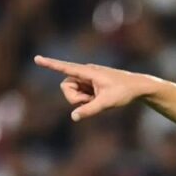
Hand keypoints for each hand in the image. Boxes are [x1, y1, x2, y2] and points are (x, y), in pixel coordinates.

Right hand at [34, 55, 153, 120]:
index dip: (50, 64)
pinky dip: (87, 99)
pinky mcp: (91, 84)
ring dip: (82, 99)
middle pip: (66, 86)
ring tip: (98, 99)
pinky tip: (100, 98)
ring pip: (73, 91)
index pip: (65, 67)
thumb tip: (73, 116)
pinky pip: (81, 93)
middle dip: (74, 97)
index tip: (36, 58)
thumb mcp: (107, 103)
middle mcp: (85, 72)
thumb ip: (89, 110)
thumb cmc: (124, 92)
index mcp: (88, 72)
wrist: (138, 87)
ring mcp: (88, 78)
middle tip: (90, 101)